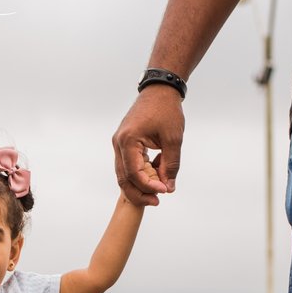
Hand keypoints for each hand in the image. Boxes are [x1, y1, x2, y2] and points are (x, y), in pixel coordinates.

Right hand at [112, 84, 183, 205]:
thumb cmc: (167, 110)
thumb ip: (171, 165)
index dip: (148, 186)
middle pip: (123, 178)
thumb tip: (169, 188)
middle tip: (157, 202)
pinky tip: (157, 175)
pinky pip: (128, 165)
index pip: (133, 173)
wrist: (159, 90)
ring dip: (140, 185)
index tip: (164, 191)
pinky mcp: (124, 144)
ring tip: (158, 192)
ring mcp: (119, 144)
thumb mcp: (173, 139)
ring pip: (124, 174)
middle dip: (140, 193)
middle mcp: (118, 143)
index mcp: (128, 140)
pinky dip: (141, 174)